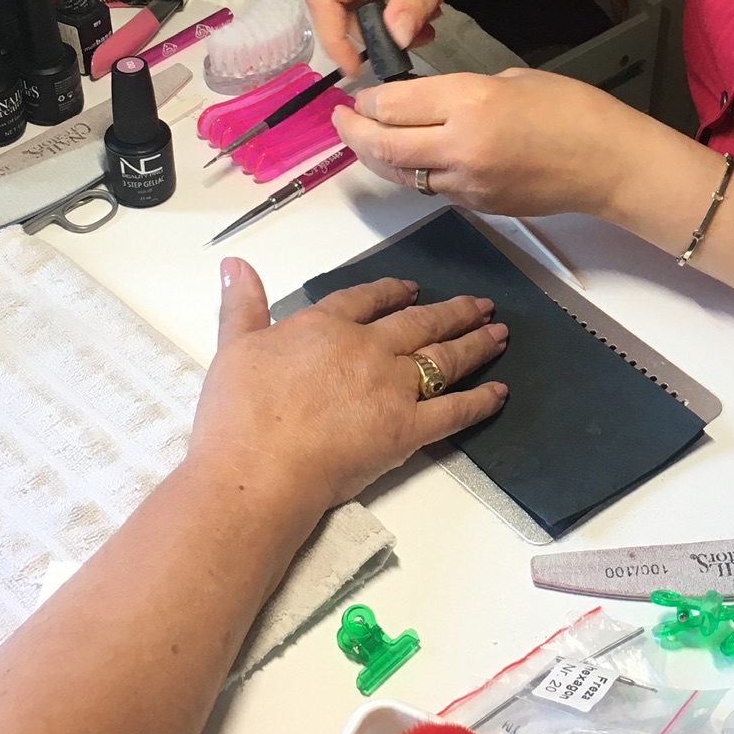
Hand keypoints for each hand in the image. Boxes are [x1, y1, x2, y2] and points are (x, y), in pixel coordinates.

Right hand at [192, 259, 508, 517]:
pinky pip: (453, 412)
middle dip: (453, 312)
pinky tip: (499, 393)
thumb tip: (234, 263)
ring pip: (443, 358)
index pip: (367, 299)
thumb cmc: (238, 414)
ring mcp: (393, 388)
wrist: (258, 470)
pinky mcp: (408, 430)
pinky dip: (480, 402)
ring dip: (474, 344)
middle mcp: (368, 349)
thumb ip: (242, 304)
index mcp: (326, 326)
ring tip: (498, 334)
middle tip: (481, 305)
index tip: (411, 289)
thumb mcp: (233, 347)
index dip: (392, 292)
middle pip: (419, 323)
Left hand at [333, 68, 654, 218]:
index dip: (367, 99)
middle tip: (340, 119)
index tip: (360, 93)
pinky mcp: (476, 205)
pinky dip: (409, 173)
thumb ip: (462, 90)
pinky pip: (429, 189)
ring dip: (373, 157)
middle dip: (352, 132)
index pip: (393, 103)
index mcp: (472, 102)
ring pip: (399, 174)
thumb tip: (426, 101)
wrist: (610, 164)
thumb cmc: (575, 113)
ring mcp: (467, 182)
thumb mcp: (513, 79)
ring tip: (361, 141)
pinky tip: (406, 158)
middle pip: (383, 144)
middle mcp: (462, 145)